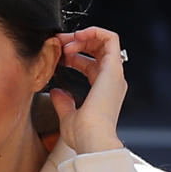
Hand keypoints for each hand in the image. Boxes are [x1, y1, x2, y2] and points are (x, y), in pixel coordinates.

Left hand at [50, 26, 127, 153]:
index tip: (56, 57)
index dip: (72, 56)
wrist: (93, 140)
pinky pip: (110, 38)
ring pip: (104, 41)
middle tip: (58, 43)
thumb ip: (63, 103)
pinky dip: (94, 32)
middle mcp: (111, 79)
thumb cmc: (82, 135)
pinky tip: (76, 36)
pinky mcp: (113, 68)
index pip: (90, 64)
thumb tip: (57, 92)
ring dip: (83, 36)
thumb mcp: (68, 117)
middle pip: (97, 49)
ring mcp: (114, 73)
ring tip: (65, 43)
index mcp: (103, 90)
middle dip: (76, 42)